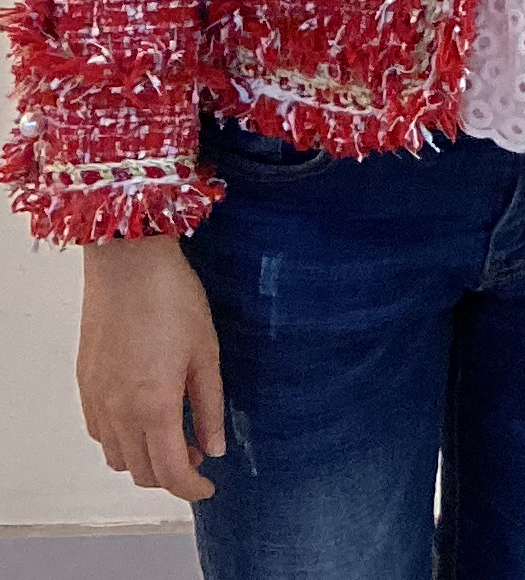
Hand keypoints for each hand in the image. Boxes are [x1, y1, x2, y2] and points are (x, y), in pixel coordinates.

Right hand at [77, 234, 224, 500]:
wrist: (127, 259)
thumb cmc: (171, 297)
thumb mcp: (205, 352)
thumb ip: (209, 406)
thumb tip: (214, 448)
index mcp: (154, 406)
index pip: (171, 474)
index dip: (192, 489)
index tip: (208, 485)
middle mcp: (119, 411)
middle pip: (141, 472)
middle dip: (171, 474)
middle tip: (194, 450)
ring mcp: (97, 397)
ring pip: (116, 456)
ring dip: (143, 458)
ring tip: (169, 430)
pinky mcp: (85, 381)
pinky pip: (99, 430)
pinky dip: (120, 438)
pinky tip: (140, 412)